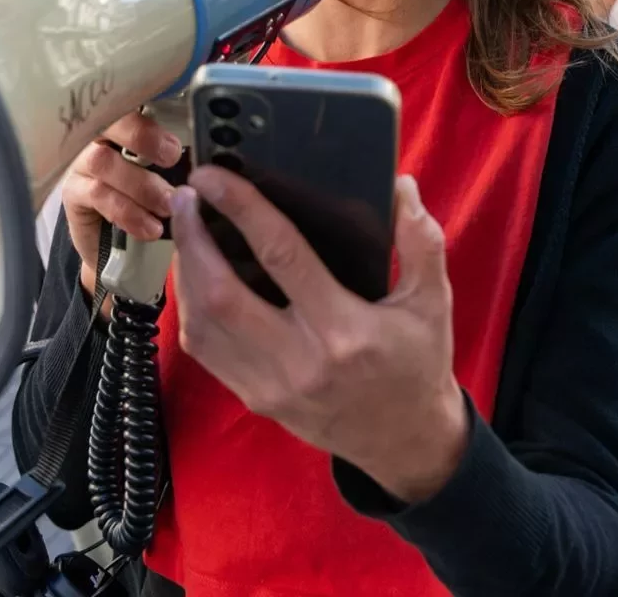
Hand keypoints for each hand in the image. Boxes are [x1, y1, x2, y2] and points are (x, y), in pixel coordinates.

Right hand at [62, 112, 182, 297]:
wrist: (117, 244)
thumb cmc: (149, 195)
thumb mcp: (169, 169)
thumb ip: (181, 153)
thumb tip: (212, 155)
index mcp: (125, 120)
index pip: (131, 97)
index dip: (146, 95)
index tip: (173, 112)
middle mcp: (98, 134)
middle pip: (109, 118)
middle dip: (142, 135)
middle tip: (173, 155)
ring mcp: (81, 161)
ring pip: (102, 160)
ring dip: (141, 184)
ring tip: (169, 204)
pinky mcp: (73, 192)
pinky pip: (98, 195)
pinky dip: (128, 212)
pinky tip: (150, 227)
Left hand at [170, 170, 468, 504]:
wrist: (404, 441)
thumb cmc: (417, 364)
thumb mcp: (433, 302)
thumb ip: (420, 242)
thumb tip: (401, 187)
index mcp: (344, 331)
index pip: (282, 255)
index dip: (242, 209)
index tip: (215, 176)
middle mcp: (299, 361)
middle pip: (221, 294)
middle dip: (193, 239)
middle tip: (186, 196)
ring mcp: (270, 385)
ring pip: (202, 324)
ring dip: (185, 271)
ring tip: (185, 229)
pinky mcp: (254, 398)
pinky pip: (204, 350)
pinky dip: (190, 307)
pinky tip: (194, 276)